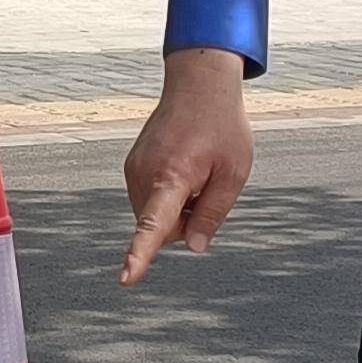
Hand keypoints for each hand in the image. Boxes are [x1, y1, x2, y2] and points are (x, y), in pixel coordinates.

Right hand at [120, 49, 255, 284]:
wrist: (198, 85)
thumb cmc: (222, 126)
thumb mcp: (234, 172)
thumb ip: (214, 214)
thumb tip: (194, 247)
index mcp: (173, 176)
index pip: (154, 225)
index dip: (141, 253)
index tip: (127, 277)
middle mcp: (145, 173)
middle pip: (163, 228)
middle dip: (185, 221)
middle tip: (208, 187)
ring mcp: (134, 168)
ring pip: (154, 215)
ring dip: (176, 207)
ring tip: (195, 171)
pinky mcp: (132, 165)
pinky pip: (149, 198)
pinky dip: (167, 195)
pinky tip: (182, 167)